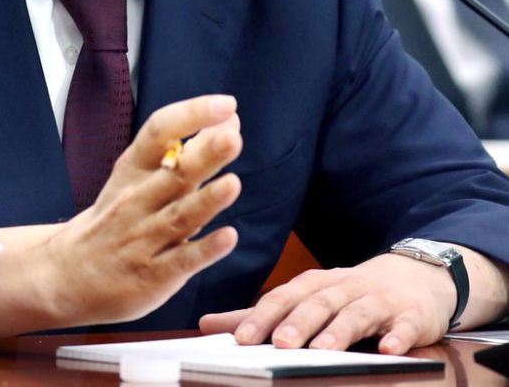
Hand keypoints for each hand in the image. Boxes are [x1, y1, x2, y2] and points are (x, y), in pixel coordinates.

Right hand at [41, 93, 242, 326]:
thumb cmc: (116, 215)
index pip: (159, 132)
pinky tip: (228, 237)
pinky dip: (204, 249)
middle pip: (175, 173)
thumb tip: (229, 122)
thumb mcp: (140, 177)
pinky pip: (182, 260)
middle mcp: (137, 199)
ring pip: (179, 216)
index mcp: (133, 168)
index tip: (225, 104)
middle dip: (204, 155)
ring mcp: (144, 237)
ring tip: (232, 183)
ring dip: (207, 200)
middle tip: (232, 138)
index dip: (192, 115)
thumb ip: (187, 151)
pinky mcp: (154, 275)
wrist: (68, 274)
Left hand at [200, 253, 456, 353]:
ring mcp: (379, 299)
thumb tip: (207, 324)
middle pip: (317, 303)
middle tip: (278, 344)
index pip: (283, 297)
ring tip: (323, 350)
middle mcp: (344, 287)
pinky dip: (398, 336)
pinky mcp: (412, 314)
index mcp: (315, 284)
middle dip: (297, 323)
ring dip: (340, 331)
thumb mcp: (307, 297)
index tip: (239, 339)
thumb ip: (261, 313)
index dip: (262, 316)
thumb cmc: (351, 292)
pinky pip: (406, 325)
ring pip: (357, 313)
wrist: (417, 274)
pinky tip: (390, 350)